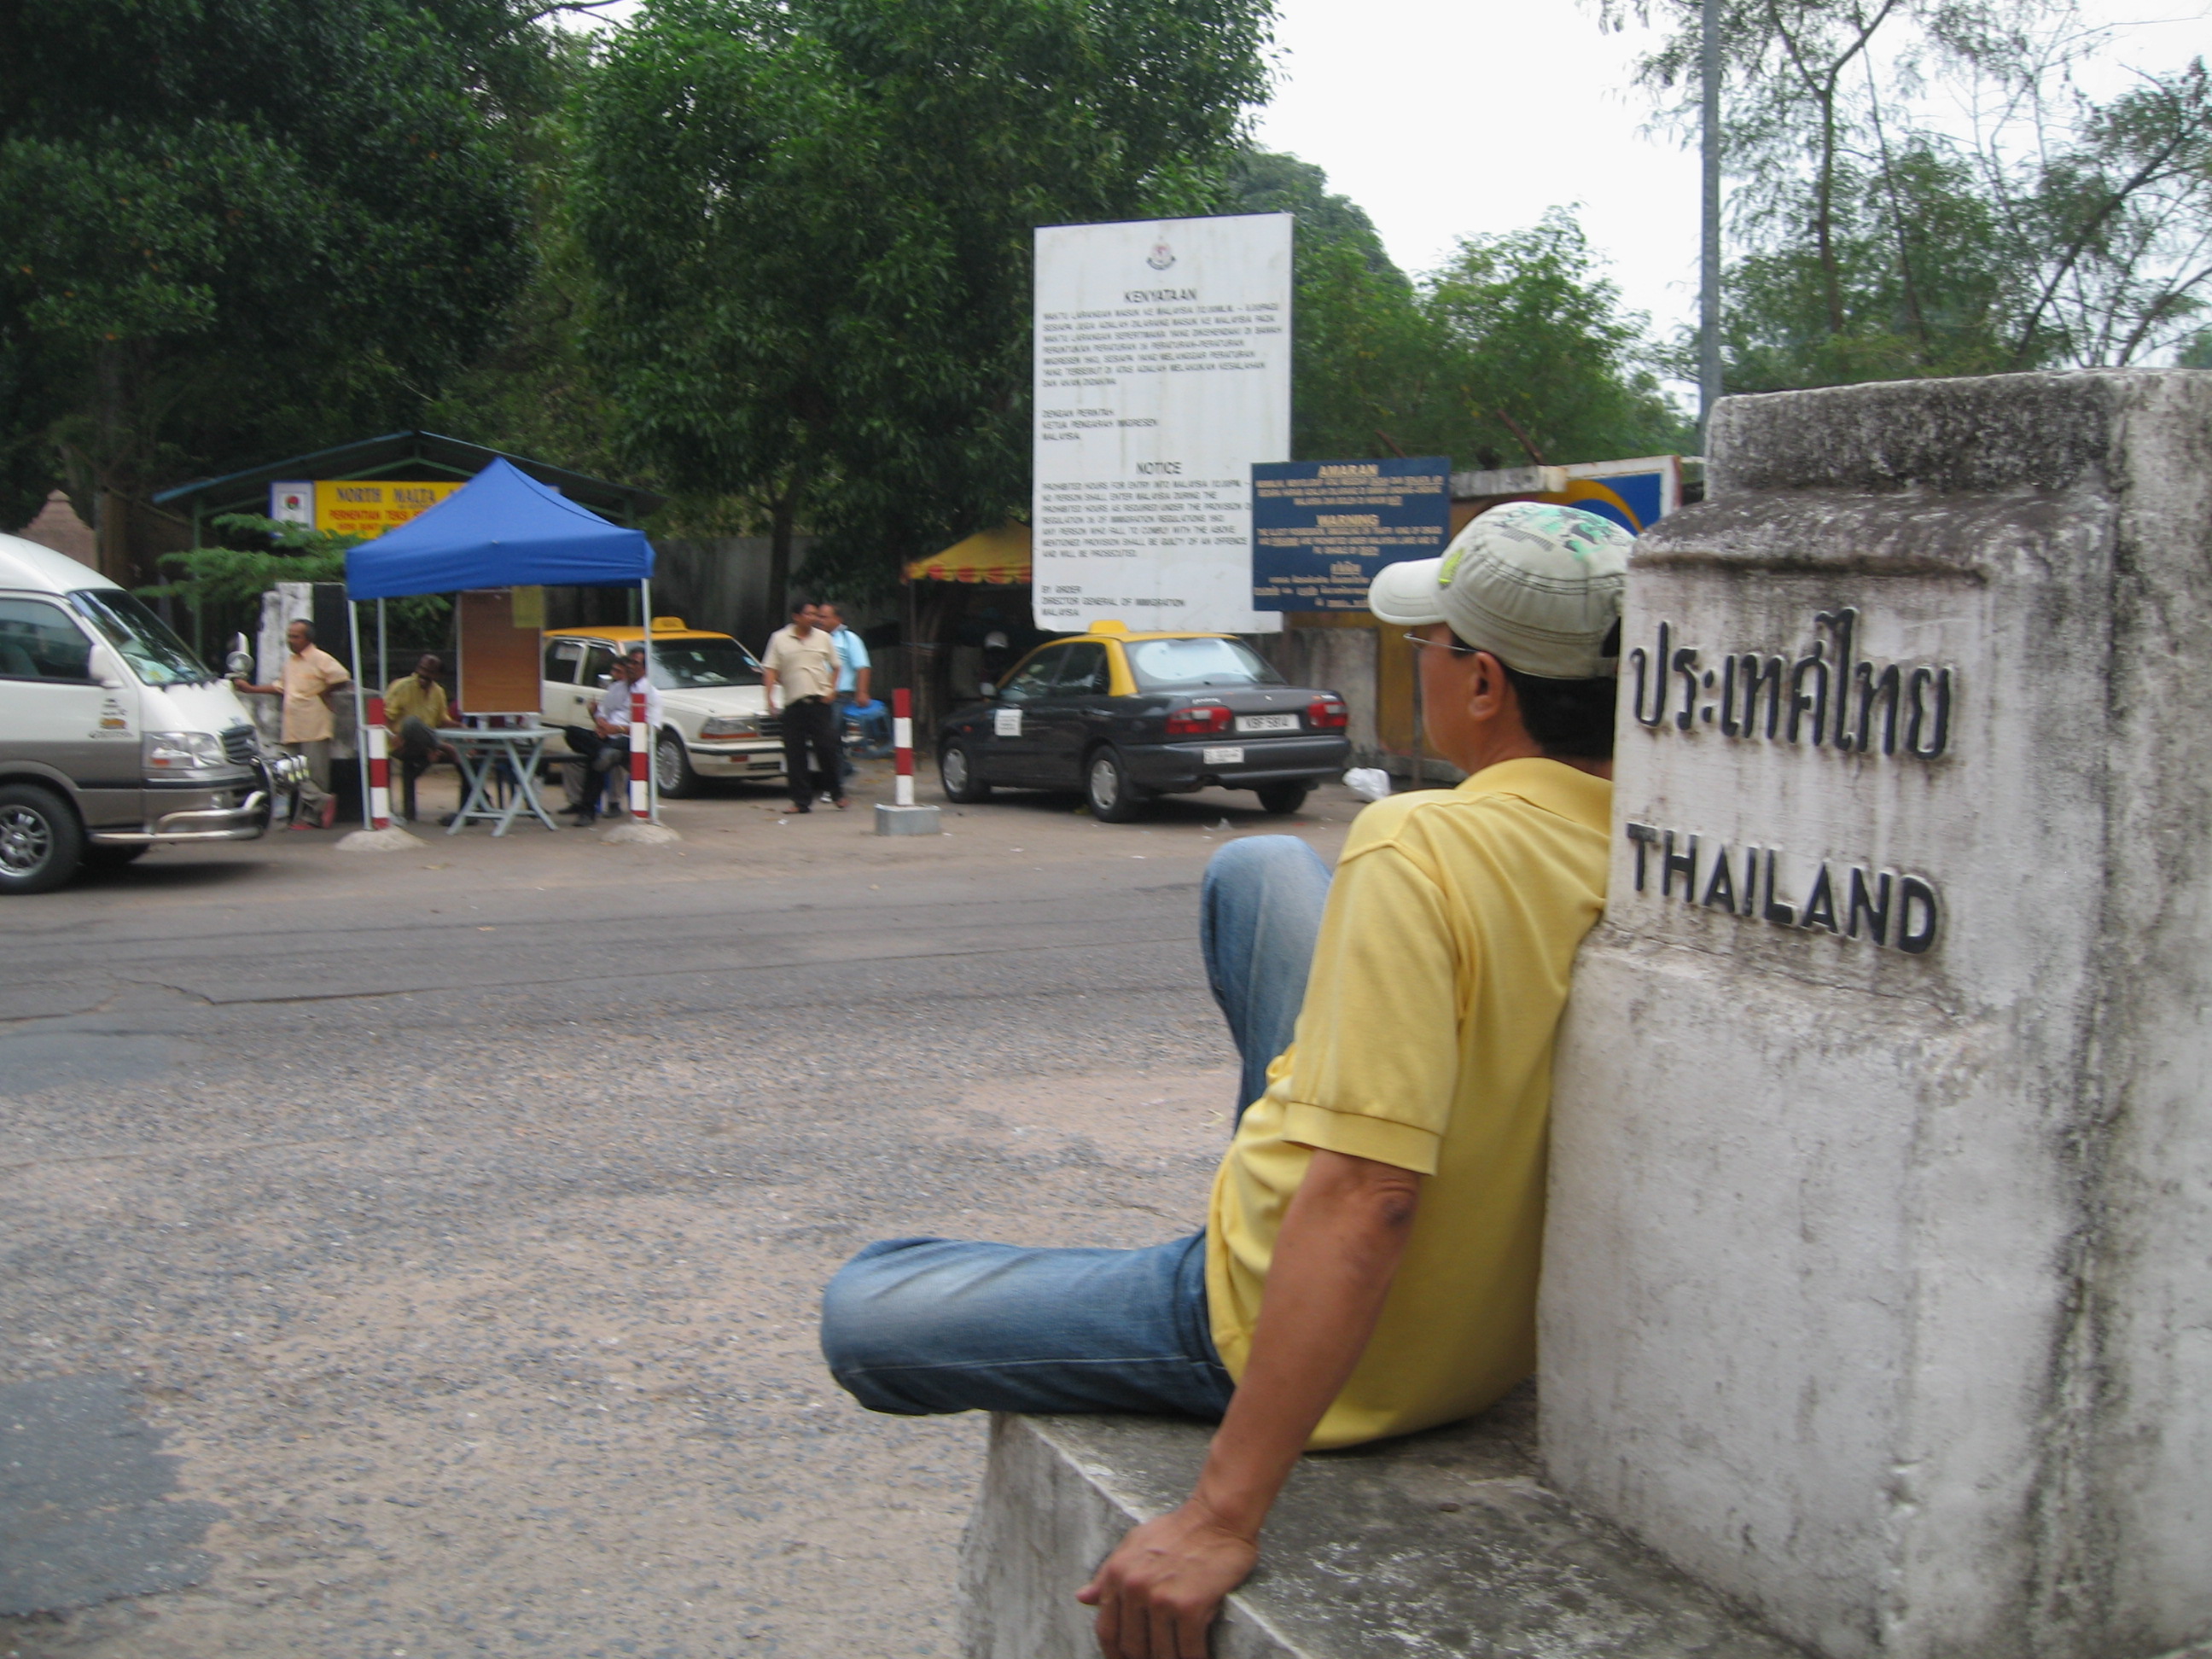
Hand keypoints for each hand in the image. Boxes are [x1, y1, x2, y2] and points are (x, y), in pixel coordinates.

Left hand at [1076, 1501, 1256, 1658]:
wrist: (1217, 1518)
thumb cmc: (1178, 1529)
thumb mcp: (1133, 1543)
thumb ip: (1107, 1574)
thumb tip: (1083, 1598)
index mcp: (1117, 1574)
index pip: (1106, 1630)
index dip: (1114, 1654)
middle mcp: (1134, 1588)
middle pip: (1132, 1646)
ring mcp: (1161, 1599)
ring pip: (1160, 1653)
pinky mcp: (1190, 1607)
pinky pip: (1188, 1650)